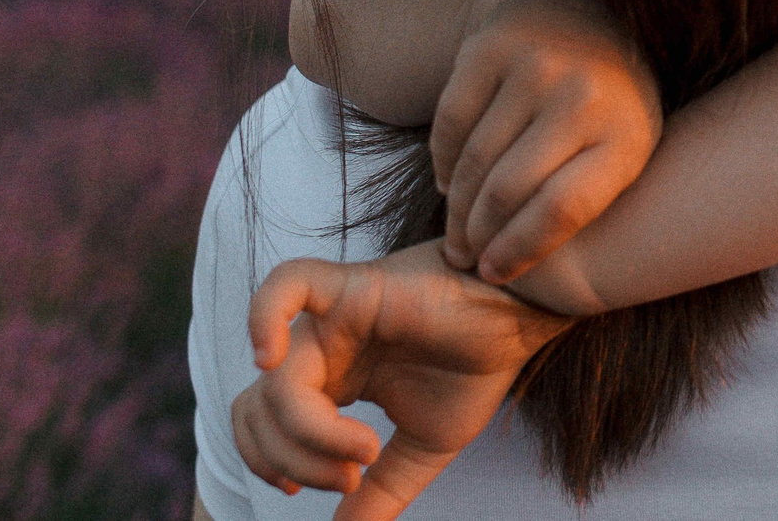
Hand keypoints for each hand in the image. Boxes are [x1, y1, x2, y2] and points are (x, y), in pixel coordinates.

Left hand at [234, 241, 570, 519]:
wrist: (521, 321)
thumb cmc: (477, 368)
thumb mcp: (421, 447)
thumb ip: (380, 491)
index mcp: (330, 378)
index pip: (262, 423)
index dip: (278, 464)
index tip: (342, 485)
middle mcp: (322, 347)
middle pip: (256, 408)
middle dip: (292, 459)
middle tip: (352, 477)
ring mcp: (332, 315)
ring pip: (274, 380)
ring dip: (307, 434)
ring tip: (367, 451)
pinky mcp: (352, 286)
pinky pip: (284, 286)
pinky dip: (262, 321)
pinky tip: (271, 359)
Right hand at [433, 0, 661, 282]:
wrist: (574, 16)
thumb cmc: (601, 107)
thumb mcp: (621, 152)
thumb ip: (586, 204)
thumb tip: (528, 274)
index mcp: (627, 133)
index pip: (561, 211)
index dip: (519, 251)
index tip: (494, 274)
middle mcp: (584, 95)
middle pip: (508, 191)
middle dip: (478, 237)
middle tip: (463, 259)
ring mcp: (538, 65)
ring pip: (475, 162)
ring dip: (456, 209)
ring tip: (455, 235)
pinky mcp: (492, 46)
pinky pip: (450, 124)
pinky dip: (443, 162)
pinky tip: (450, 183)